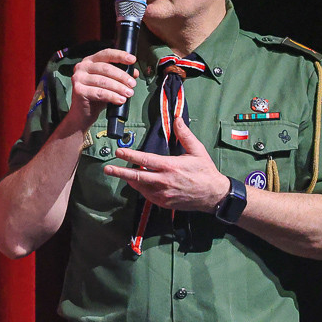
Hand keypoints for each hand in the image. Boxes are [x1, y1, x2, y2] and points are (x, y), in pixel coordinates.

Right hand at [65, 48, 138, 131]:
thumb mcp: (110, 84)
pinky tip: (120, 100)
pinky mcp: (78, 90)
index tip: (132, 60)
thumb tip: (134, 72)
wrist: (82, 113)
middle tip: (132, 84)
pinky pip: (99, 92)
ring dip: (119, 88)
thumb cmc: (96, 96)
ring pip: (103, 81)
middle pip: (106, 68)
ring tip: (128, 94)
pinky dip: (112, 96)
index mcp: (89, 61)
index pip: (106, 54)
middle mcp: (82, 67)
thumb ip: (120, 76)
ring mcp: (78, 78)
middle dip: (122, 76)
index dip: (120, 56)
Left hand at [103, 117, 227, 211]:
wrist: (214, 195)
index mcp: (170, 167)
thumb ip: (185, 135)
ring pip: (140, 187)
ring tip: (121, 173)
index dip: (130, 155)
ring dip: (130, 179)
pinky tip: (137, 182)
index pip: (145, 160)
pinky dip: (141, 188)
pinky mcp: (164, 202)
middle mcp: (164, 181)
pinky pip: (147, 195)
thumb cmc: (205, 171)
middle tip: (108, 168)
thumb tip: (177, 119)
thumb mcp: (197, 151)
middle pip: (137, 176)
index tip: (118, 151)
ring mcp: (163, 194)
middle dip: (120, 172)